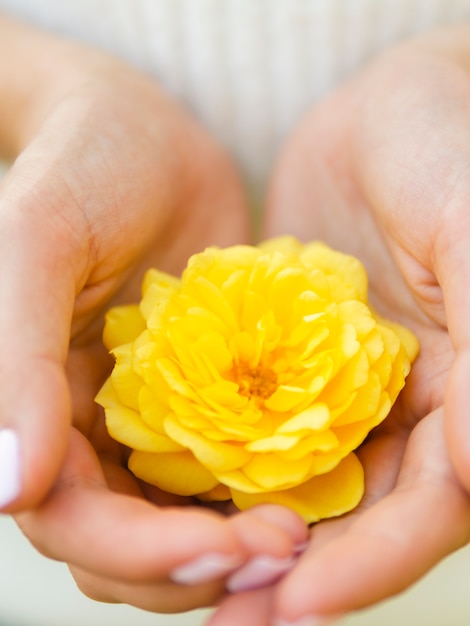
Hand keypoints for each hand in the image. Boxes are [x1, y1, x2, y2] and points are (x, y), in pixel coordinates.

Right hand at [0, 15, 306, 612]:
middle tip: (282, 550)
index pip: (70, 520)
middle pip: (130, 545)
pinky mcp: (202, 397)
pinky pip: (227, 469)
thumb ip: (13, 361)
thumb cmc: (82, 169)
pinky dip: (259, 496)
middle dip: (199, 564)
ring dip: (234, 545)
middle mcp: (86, 430)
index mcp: (35, 408)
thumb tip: (7, 489)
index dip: (139, 552)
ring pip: (180, 523)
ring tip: (299, 534)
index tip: (221, 550)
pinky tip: (307, 490)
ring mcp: (147, 420)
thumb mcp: (40, 243)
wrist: (143, 137)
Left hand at [209, 24, 469, 623]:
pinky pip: (260, 425)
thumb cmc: (449, 148)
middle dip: (299, 571)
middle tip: (227, 619)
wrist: (388, 113)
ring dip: (253, 533)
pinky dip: (226, 463)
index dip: (370, 563)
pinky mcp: (297, 362)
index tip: (294, 603)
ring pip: (306, 484)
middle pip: (363, 517)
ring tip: (188, 576)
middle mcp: (415, 409)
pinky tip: (178, 492)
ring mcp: (352, 390)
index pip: (431, 506)